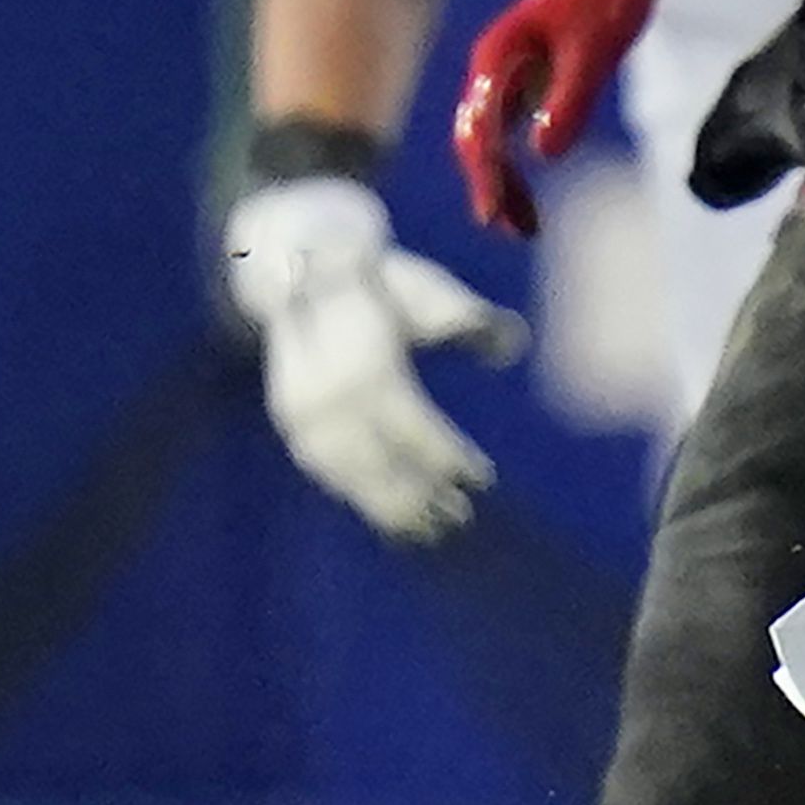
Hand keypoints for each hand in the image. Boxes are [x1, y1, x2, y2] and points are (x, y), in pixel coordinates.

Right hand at [221, 176, 521, 542]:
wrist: (312, 272)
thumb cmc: (391, 287)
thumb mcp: (436, 296)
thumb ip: (476, 323)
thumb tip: (514, 349)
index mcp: (369, 366)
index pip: (413, 427)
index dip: (447, 457)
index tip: (483, 479)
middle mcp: (330, 396)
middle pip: (380, 462)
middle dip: (421, 496)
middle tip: (461, 518)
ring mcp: (304, 413)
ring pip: (349, 474)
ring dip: (390, 508)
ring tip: (429, 532)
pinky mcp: (290, 422)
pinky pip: (326, 471)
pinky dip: (358, 498)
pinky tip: (389, 520)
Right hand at [451, 0, 668, 236]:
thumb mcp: (594, 54)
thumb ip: (568, 102)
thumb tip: (542, 154)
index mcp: (498, 60)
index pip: (480, 132)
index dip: (487, 179)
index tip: (495, 217)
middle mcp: (494, 67)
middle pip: (479, 139)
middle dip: (493, 188)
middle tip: (516, 232)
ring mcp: (510, 70)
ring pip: (494, 136)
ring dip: (505, 179)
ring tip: (525, 224)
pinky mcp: (531, 72)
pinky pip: (512, 125)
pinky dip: (518, 159)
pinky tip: (531, 184)